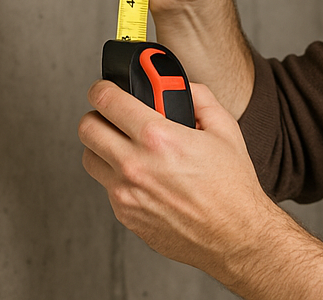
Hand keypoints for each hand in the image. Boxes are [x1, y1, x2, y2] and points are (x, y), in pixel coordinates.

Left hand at [79, 79, 277, 272]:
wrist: (236, 236)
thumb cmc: (232, 186)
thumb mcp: (224, 127)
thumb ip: (198, 97)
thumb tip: (178, 85)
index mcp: (158, 138)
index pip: (108, 101)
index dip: (102, 88)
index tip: (104, 87)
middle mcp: (136, 167)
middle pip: (87, 129)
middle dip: (97, 114)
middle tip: (112, 114)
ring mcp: (127, 196)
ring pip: (90, 159)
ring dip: (102, 146)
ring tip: (124, 143)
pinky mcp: (127, 217)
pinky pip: (107, 187)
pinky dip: (117, 175)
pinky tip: (141, 173)